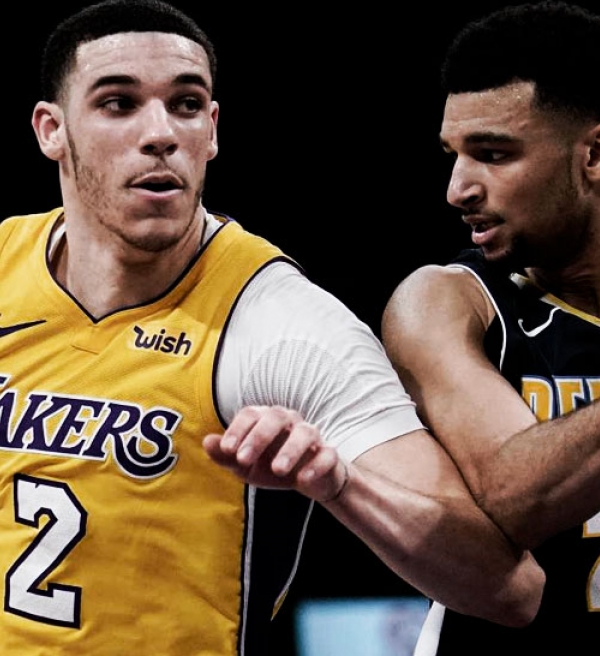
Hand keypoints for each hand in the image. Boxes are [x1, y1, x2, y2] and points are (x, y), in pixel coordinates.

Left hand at [203, 405, 348, 502]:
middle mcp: (290, 421)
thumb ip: (224, 455)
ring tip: (277, 470)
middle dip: (259, 436)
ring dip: (290, 450)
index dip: (238, 429)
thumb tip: (206, 442)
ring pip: (305, 432)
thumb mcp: (244, 465)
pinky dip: (315, 465)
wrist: (307, 479)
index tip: (227, 450)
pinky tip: (301, 479)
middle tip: (243, 459)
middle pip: (276, 417)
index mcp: (266, 419)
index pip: (251, 414)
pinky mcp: (328, 454)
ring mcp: (311, 437)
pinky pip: (327, 454)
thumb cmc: (270, 465)